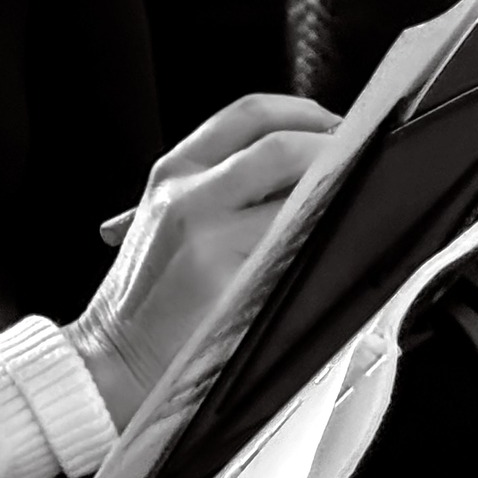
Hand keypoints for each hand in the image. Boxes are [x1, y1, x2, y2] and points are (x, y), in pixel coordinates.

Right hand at [64, 94, 338, 428]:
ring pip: (297, 190)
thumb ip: (219, 192)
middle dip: (334, 147)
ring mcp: (207, 232)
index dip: (304, 113)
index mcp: (172, 173)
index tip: (335, 128)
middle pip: (280, 142)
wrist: (112, 364)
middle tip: (364, 164)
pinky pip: (299, 244)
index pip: (249, 113)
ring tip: (363, 203)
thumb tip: (303, 175)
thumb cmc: (149, 305)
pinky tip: (344, 248)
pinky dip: (330, 239)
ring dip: (341, 193)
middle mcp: (186, 192)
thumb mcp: (168, 225)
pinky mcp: (229, 276)